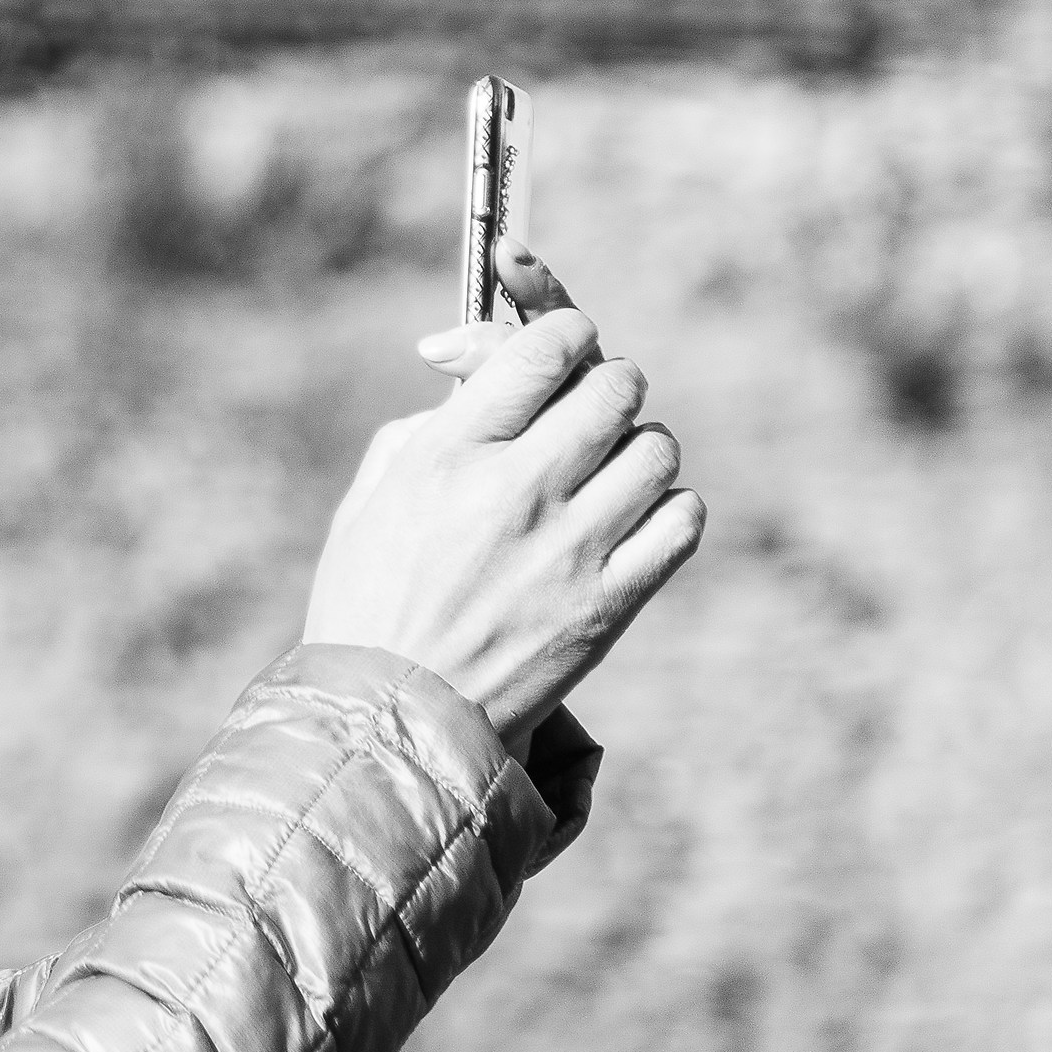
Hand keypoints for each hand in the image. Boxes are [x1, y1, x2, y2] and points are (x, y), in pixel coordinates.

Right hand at [301, 242, 704, 753]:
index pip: (542, 347)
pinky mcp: (610, 604)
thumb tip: (478, 374)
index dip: (563, 333)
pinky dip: (668, 511)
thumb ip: (426, 427)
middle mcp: (515, 489)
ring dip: (637, 449)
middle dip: (605, 385)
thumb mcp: (371, 498)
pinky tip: (629, 525)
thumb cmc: (368, 601)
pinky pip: (683, 520)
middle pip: (615, 386)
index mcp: (447, 454)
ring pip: (657, 448)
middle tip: (586, 412)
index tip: (560, 350)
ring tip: (606, 475)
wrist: (389, 719)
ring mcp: (570, 547)